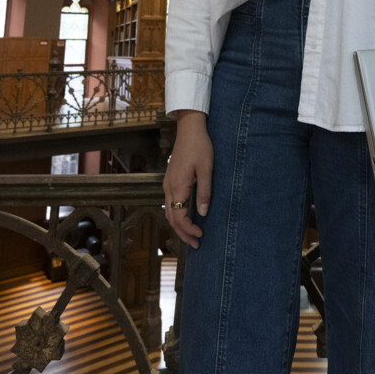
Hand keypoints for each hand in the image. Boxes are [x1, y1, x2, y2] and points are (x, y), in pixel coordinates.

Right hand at [164, 112, 212, 248]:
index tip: (201, 235)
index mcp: (177, 186)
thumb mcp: (207, 169)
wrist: (189, 129)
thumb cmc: (200, 146)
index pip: (179, 216)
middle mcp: (169, 187)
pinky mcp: (170, 180)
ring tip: (191, 236)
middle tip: (196, 244)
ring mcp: (167, 184)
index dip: (189, 229)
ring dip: (179, 226)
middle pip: (171, 218)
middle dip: (183, 233)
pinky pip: (170, 203)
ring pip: (169, 212)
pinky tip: (186, 218)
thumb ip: (204, 192)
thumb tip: (203, 213)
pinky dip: (177, 215)